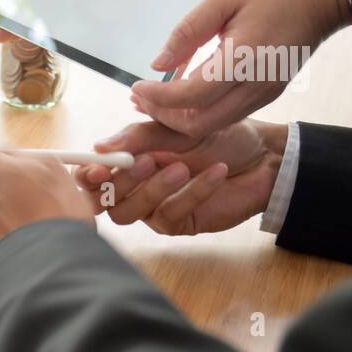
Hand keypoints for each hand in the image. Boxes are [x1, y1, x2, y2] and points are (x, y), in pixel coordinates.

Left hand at [0, 117, 93, 262]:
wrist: (46, 273)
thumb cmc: (53, 219)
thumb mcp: (53, 170)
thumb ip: (26, 158)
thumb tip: (15, 161)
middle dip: (2, 182)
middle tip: (34, 193)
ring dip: (7, 212)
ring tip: (37, 224)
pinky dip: (6, 235)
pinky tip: (28, 243)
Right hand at [76, 120, 286, 234]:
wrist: (265, 157)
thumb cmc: (221, 138)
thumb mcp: (177, 128)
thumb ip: (138, 137)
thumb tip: (99, 147)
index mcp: (128, 161)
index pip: (91, 175)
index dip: (86, 176)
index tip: (98, 167)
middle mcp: (135, 187)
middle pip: (102, 201)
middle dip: (117, 184)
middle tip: (141, 162)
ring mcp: (154, 208)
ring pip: (129, 214)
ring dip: (152, 190)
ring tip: (181, 168)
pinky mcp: (179, 223)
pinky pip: (168, 215)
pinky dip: (192, 192)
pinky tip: (215, 172)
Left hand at [131, 0, 351, 136]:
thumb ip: (188, 31)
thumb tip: (157, 63)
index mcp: (244, 60)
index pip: (190, 96)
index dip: (158, 97)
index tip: (135, 85)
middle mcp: (256, 86)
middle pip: (199, 124)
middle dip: (163, 115)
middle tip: (139, 97)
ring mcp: (265, 93)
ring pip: (213, 124)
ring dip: (180, 116)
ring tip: (154, 96)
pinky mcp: (269, 93)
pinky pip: (227, 113)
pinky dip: (200, 110)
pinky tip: (184, 89)